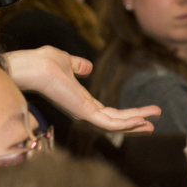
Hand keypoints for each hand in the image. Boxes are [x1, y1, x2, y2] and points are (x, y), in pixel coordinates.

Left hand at [4, 46, 158, 133]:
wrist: (31, 66)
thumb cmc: (42, 63)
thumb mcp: (66, 62)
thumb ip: (77, 66)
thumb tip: (87, 66)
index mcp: (81, 101)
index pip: (108, 112)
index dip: (127, 114)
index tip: (144, 113)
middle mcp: (84, 111)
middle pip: (115, 122)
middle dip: (136, 121)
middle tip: (155, 122)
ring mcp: (83, 114)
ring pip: (115, 125)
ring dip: (136, 123)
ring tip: (154, 122)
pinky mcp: (83, 113)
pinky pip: (108, 123)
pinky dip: (126, 123)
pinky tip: (141, 120)